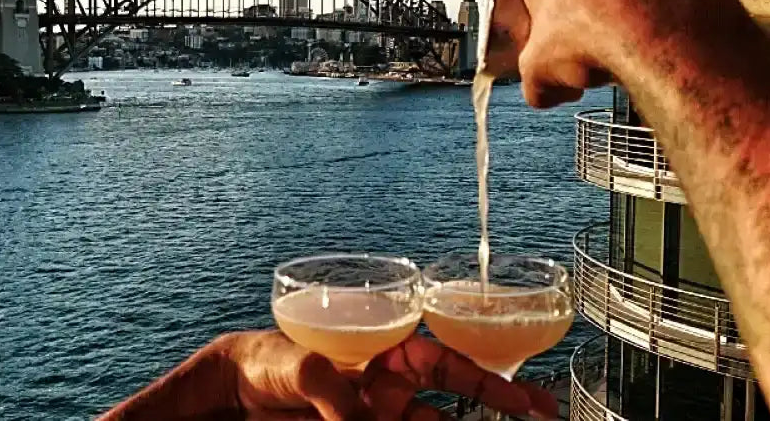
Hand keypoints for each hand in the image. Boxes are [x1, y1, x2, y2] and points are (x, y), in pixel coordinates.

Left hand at [223, 330, 556, 419]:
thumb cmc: (265, 359)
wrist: (230, 393)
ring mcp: (375, 418)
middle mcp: (387, 390)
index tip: (523, 401)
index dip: (485, 381)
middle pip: (452, 406)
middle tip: (539, 420)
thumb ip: (327, 387)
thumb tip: (354, 418)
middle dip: (496, 410)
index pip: (445, 365)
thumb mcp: (295, 364)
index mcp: (383, 354)